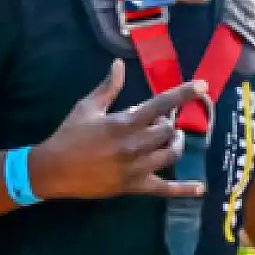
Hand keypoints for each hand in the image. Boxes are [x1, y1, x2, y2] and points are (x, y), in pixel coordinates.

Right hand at [29, 60, 207, 199]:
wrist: (52, 170)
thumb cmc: (69, 135)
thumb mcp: (87, 107)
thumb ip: (109, 87)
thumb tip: (119, 64)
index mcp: (125, 122)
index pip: (161, 104)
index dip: (184, 93)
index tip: (203, 86)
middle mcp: (135, 144)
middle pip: (169, 130)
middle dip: (169, 124)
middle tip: (162, 122)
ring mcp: (137, 167)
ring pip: (171, 154)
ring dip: (176, 144)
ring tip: (172, 139)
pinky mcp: (135, 186)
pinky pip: (164, 189)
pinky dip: (184, 189)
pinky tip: (200, 188)